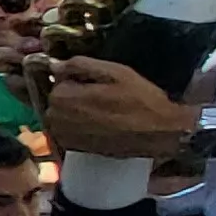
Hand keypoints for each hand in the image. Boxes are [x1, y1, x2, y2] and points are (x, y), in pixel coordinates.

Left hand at [38, 55, 198, 158]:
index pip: (59, 80)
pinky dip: (80, 126)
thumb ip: (79, 65)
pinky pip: (69, 130)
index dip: (80, 79)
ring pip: (62, 115)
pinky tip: (102, 125)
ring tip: (106, 112)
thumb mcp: (114, 72)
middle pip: (58, 99)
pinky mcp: (73, 149)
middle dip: (75, 96)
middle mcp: (55, 119)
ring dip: (77, 111)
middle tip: (105, 97)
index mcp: (61, 97)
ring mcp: (62, 137)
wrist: (160, 134)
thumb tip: (55, 66)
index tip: (101, 83)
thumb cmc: (140, 99)